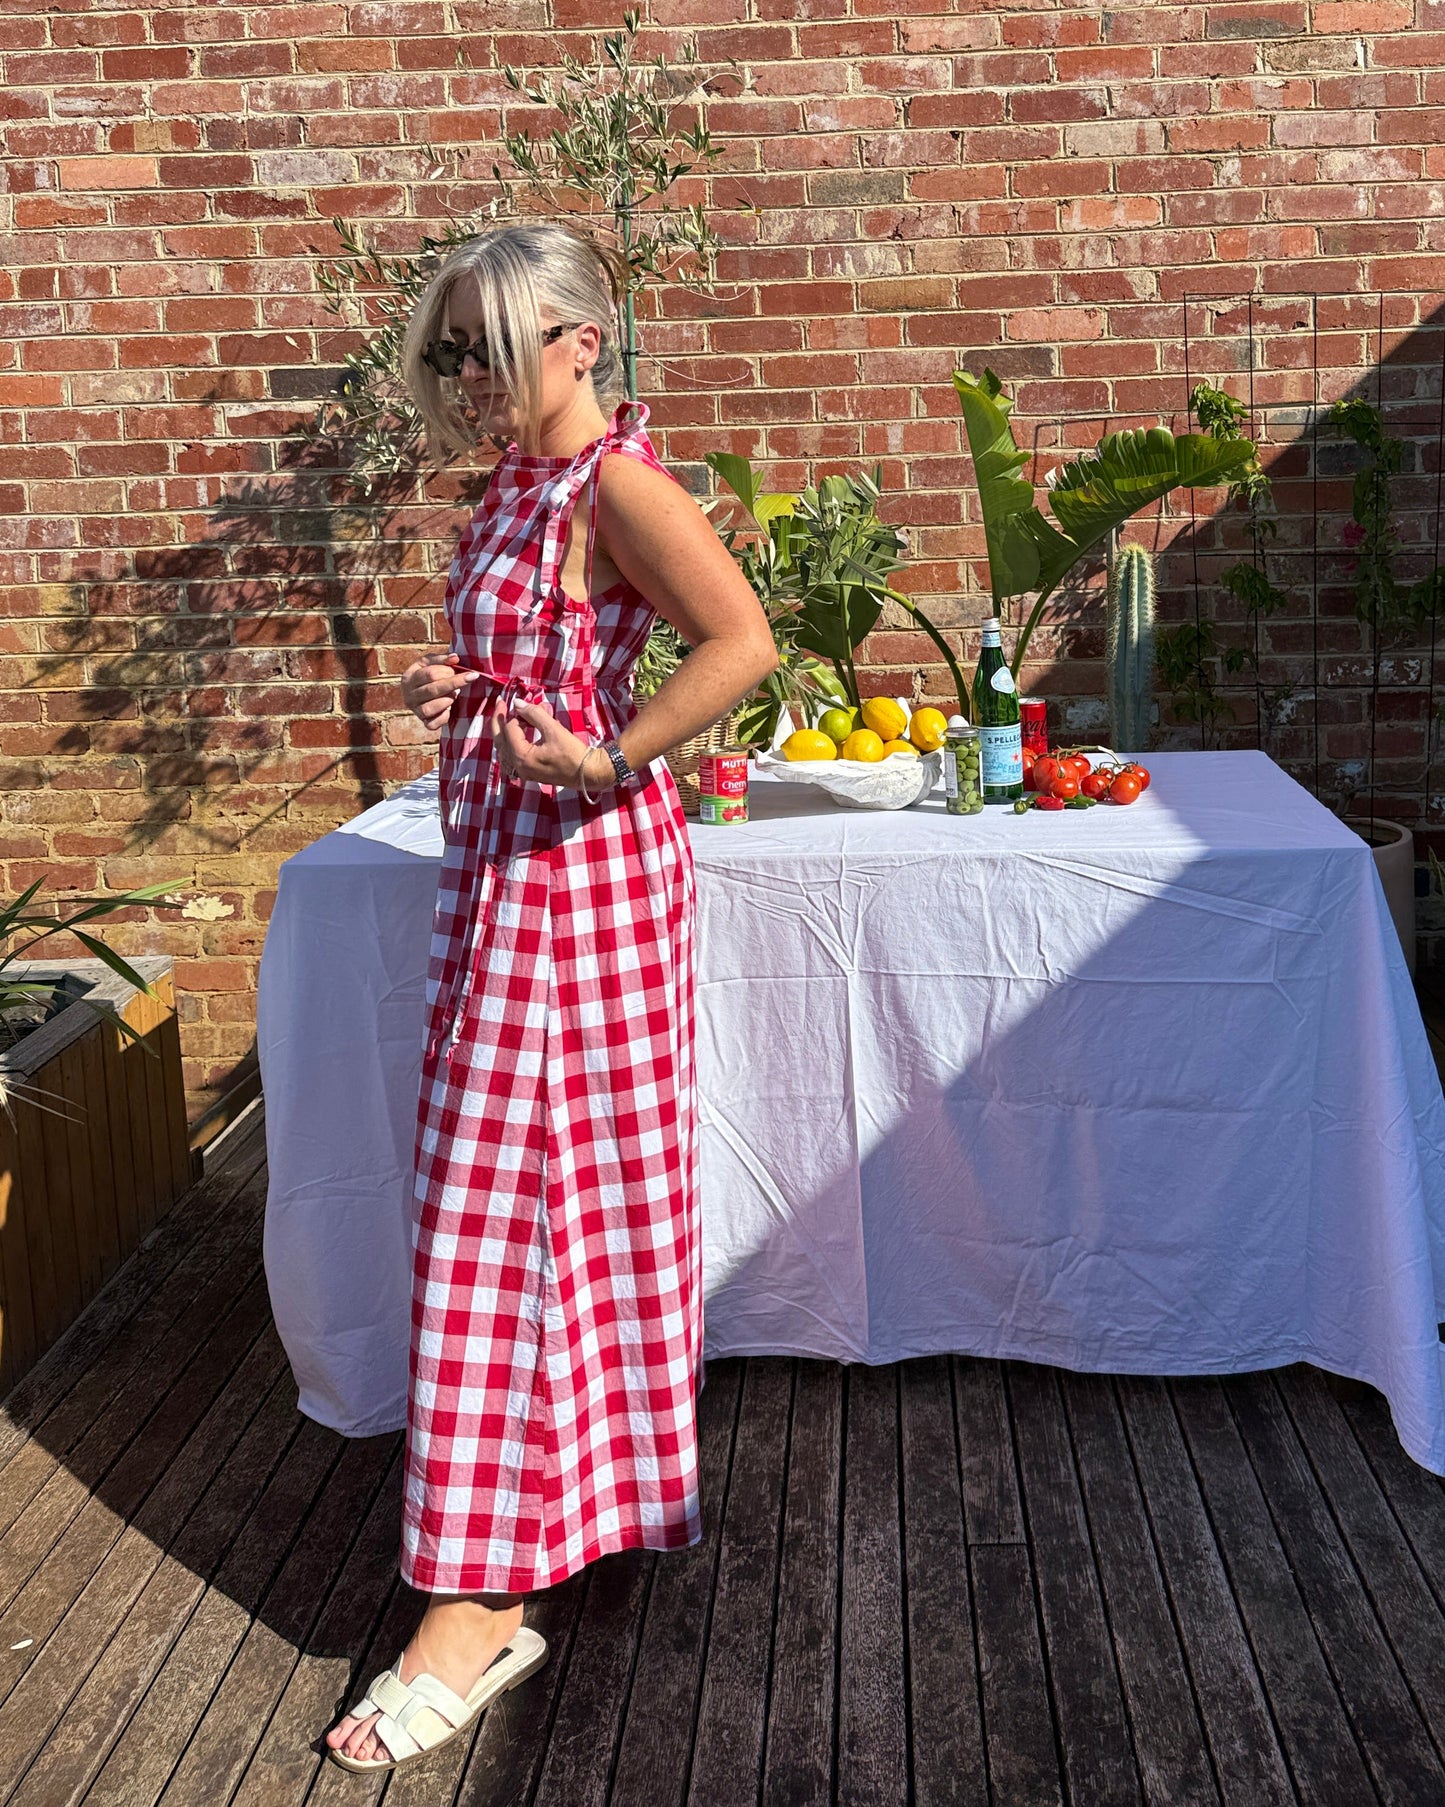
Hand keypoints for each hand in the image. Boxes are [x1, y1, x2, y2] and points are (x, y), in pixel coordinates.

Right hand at [401, 651, 478, 736]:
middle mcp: (409, 695)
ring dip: (447, 700)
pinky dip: (443, 718)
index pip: (429, 674)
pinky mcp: (424, 723)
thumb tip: (455, 658)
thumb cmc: (428, 675)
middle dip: (454, 683)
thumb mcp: (431, 663)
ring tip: (455, 694)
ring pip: (429, 709)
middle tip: (471, 678)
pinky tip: (450, 709)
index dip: (448, 671)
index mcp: (409, 678)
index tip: (460, 669)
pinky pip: (432, 724)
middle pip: (432, 690)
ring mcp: (415, 710)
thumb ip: (442, 659)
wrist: (422, 693)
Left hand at [490, 699, 614, 790]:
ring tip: (509, 718)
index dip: (518, 715)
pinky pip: (512, 758)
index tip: (529, 706)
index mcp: (522, 757)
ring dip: (506, 733)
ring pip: (504, 749)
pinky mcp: (529, 773)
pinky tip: (516, 736)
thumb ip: (533, 714)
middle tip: (501, 703)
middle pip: (500, 740)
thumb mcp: (553, 729)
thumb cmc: (572, 752)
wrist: (588, 772)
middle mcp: (518, 766)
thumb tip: (517, 702)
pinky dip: (511, 744)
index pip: (510, 730)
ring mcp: (523, 772)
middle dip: (500, 720)